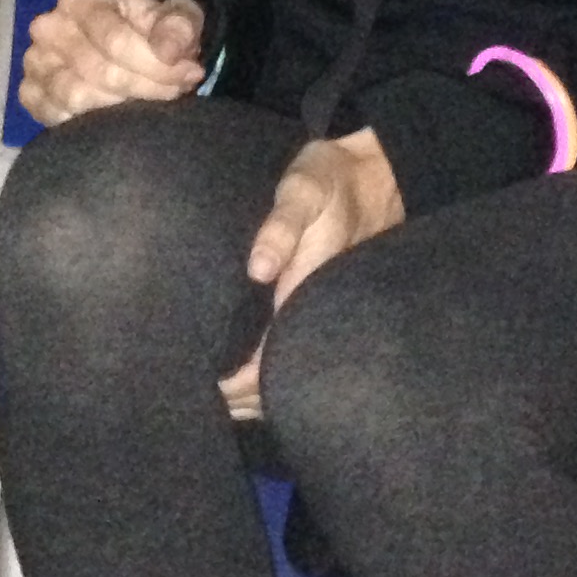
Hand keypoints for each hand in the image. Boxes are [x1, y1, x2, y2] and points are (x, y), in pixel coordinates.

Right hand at [21, 0, 205, 125]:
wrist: (129, 42)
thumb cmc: (152, 29)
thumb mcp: (177, 16)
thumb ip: (178, 27)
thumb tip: (169, 51)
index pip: (116, 41)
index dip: (157, 65)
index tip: (189, 74)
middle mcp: (48, 28)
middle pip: (98, 72)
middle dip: (146, 88)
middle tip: (176, 92)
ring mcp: (35, 62)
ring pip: (76, 97)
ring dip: (120, 108)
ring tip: (149, 102)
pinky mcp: (30, 93)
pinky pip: (54, 117)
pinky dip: (87, 122)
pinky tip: (115, 116)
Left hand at [218, 131, 403, 417]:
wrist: (375, 173)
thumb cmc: (331, 180)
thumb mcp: (303, 192)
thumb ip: (281, 227)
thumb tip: (258, 268)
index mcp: (304, 295)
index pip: (270, 363)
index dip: (240, 385)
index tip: (207, 393)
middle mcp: (311, 312)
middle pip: (279, 378)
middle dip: (244, 400)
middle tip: (201, 404)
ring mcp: (316, 310)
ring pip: (287, 367)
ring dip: (256, 388)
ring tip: (219, 399)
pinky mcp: (315, 300)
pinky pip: (290, 345)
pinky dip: (267, 366)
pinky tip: (246, 368)